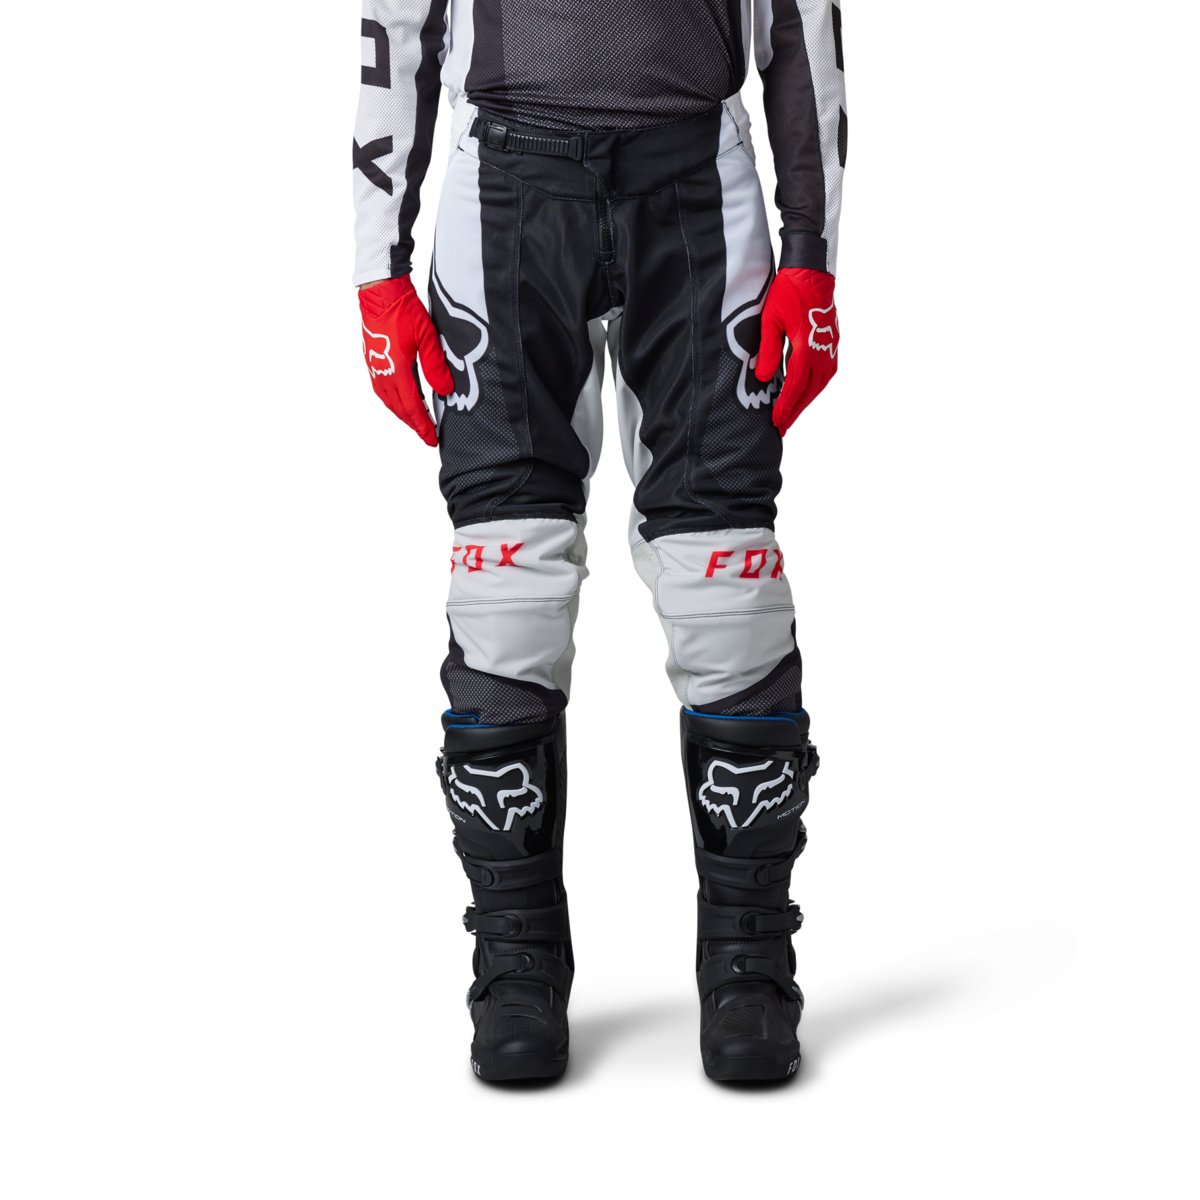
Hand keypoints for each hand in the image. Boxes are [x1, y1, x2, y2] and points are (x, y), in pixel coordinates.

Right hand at [358, 276, 454, 446]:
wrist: (380, 292)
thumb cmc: (404, 310)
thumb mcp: (427, 337)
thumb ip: (436, 366)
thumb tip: (445, 390)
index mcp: (397, 370)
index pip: (411, 407)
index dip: (422, 425)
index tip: (431, 439)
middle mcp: (383, 373)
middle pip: (398, 408)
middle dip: (413, 424)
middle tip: (426, 435)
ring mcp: (375, 368)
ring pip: (388, 401)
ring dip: (402, 413)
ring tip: (417, 421)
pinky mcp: (372, 361)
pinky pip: (382, 390)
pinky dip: (394, 400)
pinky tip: (402, 400)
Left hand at [754, 268, 838, 434]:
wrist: (813, 274)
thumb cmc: (789, 293)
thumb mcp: (770, 320)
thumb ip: (767, 350)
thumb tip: (762, 378)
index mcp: (807, 348)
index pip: (795, 386)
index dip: (785, 406)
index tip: (776, 421)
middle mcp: (822, 352)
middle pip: (809, 391)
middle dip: (794, 411)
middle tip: (782, 428)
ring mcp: (830, 349)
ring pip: (819, 385)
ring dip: (805, 402)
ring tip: (791, 415)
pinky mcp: (832, 345)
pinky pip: (825, 375)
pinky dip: (814, 389)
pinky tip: (805, 394)